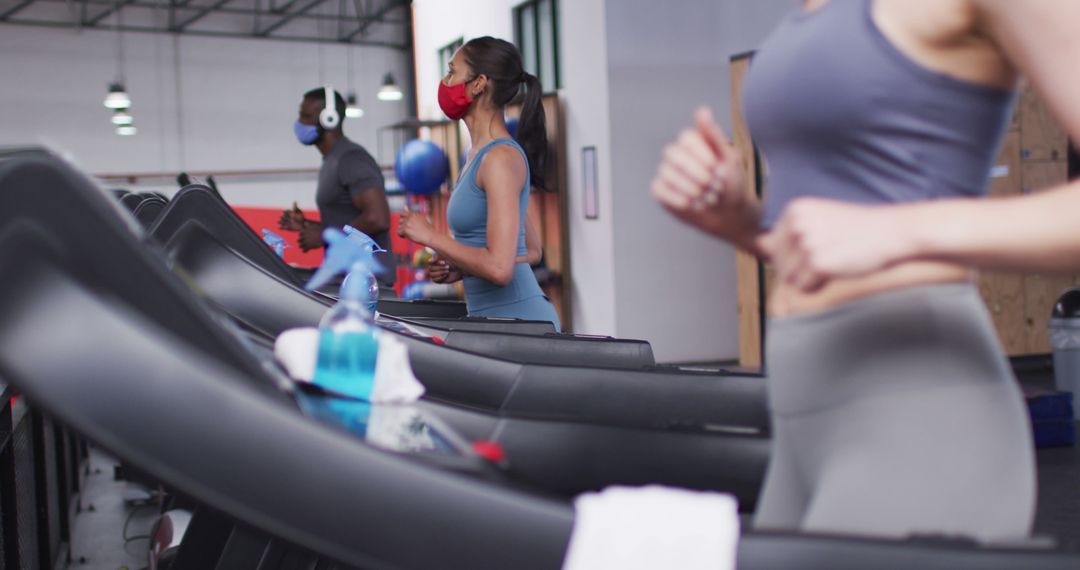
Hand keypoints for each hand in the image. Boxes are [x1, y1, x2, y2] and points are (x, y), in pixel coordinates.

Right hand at [279, 202, 305, 231]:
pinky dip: (281, 227)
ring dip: (280, 222)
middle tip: (282, 217)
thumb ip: (295, 207)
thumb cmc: (300, 217)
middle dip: (282, 218)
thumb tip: (294, 201)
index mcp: (287, 213)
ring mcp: (285, 222)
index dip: (285, 213)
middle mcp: (285, 217)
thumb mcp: (298, 211)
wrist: (302, 224)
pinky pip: (281, 227)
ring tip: (279, 222)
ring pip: (280, 222)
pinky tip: (281, 227)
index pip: (284, 212)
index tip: (285, 213)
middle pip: (281, 217)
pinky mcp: (286, 227)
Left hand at [297, 220, 322, 251]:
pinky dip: (305, 251)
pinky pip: (304, 250)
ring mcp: (306, 242)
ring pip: (300, 246)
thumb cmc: (321, 230)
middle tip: (306, 243)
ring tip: (306, 247)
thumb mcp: (314, 226)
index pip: (300, 234)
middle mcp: (304, 236)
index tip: (306, 237)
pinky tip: (307, 250)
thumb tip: (305, 223)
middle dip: (302, 241)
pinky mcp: (309, 246)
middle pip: (299, 240)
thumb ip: (308, 225)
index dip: (303, 236)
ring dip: (303, 246)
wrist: (325, 236)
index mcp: (304, 231)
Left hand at [397, 211, 435, 245]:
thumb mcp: (420, 217)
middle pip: (400, 221)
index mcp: (413, 214)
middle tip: (411, 230)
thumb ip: (410, 212)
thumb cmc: (426, 228)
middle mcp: (409, 218)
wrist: (430, 236)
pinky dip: (402, 235)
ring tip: (410, 233)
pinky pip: (398, 232)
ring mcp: (407, 223)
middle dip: (404, 226)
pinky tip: (407, 236)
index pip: (402, 214)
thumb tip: (404, 205)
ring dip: (403, 231)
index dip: (403, 220)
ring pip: (399, 227)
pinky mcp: (406, 230)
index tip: (407, 224)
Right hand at [428, 254, 461, 283]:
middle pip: (430, 269)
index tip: (444, 262)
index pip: (430, 262)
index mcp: (435, 261)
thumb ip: (437, 257)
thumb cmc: (454, 262)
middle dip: (440, 268)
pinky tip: (446, 275)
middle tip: (448, 267)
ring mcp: (436, 274)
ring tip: (447, 271)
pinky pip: (434, 280)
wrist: (460, 270)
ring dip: (440, 272)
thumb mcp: (446, 257)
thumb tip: (429, 261)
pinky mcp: (439, 280)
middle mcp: (434, 268)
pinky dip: (440, 278)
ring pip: (431, 274)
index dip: (436, 262)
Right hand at [651, 106, 758, 247]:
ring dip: (688, 187)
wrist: (731, 215)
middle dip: (694, 172)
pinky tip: (692, 205)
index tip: (716, 168)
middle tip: (712, 186)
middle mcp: (677, 155)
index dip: (700, 154)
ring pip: (666, 172)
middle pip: (672, 154)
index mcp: (693, 143)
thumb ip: (714, 135)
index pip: (686, 138)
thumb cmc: (732, 185)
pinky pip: (659, 189)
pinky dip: (676, 198)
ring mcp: (666, 172)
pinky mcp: (660, 191)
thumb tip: (701, 110)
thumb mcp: (729, 158)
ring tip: (706, 198)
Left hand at [757, 198, 916, 292]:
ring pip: (788, 278)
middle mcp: (796, 224)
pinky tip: (837, 270)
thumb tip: (757, 245)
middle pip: (777, 263)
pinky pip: (803, 288)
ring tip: (833, 261)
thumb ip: (789, 232)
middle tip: (828, 255)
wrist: (893, 231)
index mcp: (794, 210)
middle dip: (799, 268)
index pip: (769, 245)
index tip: (817, 246)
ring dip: (808, 278)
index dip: (791, 254)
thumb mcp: (818, 219)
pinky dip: (818, 286)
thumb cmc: (857, 229)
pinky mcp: (817, 263)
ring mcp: (806, 243)